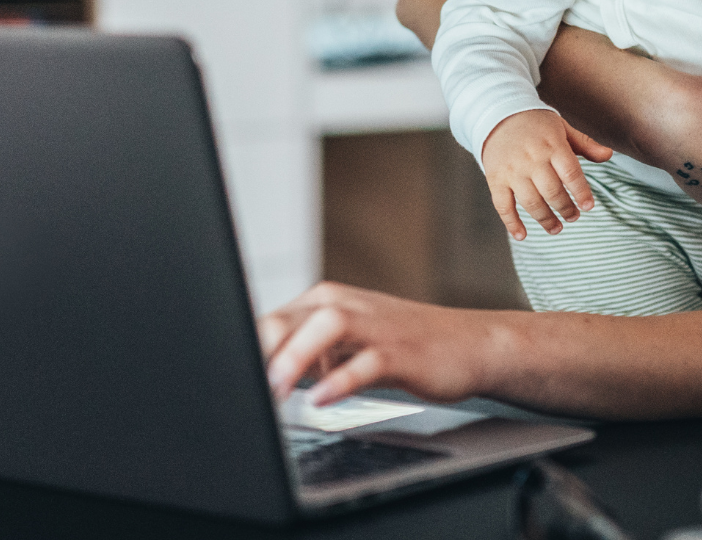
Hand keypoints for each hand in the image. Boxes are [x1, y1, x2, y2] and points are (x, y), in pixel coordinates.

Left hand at [259, 282, 496, 405]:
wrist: (471, 344)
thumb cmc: (404, 345)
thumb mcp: (348, 345)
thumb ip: (307, 354)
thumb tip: (262, 376)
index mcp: (326, 302)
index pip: (272, 321)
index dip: (247, 351)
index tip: (229, 382)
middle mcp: (346, 306)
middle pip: (290, 318)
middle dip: (262, 353)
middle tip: (244, 388)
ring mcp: (375, 326)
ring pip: (325, 327)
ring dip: (294, 359)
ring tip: (275, 389)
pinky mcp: (401, 351)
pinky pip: (366, 362)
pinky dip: (340, 380)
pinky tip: (321, 399)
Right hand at [482, 110, 613, 239]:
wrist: (497, 115)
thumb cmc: (536, 125)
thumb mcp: (562, 128)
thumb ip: (586, 144)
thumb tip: (609, 155)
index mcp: (552, 145)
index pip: (571, 172)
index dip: (581, 192)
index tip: (589, 206)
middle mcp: (532, 158)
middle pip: (552, 191)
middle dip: (566, 209)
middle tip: (573, 217)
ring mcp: (512, 170)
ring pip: (531, 202)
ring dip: (545, 219)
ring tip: (556, 228)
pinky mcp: (495, 178)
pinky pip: (502, 205)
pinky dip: (511, 223)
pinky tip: (522, 235)